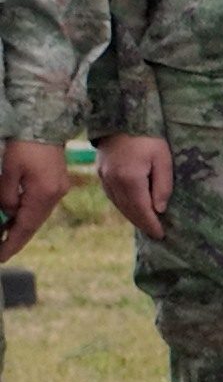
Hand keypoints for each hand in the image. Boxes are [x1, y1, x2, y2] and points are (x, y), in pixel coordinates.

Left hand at [0, 139, 72, 263]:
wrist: (46, 124)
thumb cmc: (26, 145)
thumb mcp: (8, 171)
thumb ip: (6, 196)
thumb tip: (8, 212)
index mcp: (44, 194)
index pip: (25, 226)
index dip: (11, 243)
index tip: (1, 257)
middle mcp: (55, 195)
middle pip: (33, 224)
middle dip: (15, 238)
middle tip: (1, 252)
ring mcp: (58, 190)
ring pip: (37, 215)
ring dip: (20, 225)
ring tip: (3, 236)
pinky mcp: (57, 183)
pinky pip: (40, 205)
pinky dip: (27, 213)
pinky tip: (15, 216)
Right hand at [95, 133, 173, 241]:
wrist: (120, 117)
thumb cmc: (147, 136)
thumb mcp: (162, 158)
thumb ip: (162, 185)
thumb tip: (159, 209)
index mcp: (129, 179)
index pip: (141, 209)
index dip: (151, 223)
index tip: (161, 235)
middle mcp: (113, 181)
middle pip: (128, 210)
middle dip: (142, 223)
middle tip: (155, 233)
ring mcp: (104, 177)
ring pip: (118, 204)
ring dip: (132, 216)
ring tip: (146, 223)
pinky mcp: (101, 172)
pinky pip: (112, 195)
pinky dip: (123, 205)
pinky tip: (132, 208)